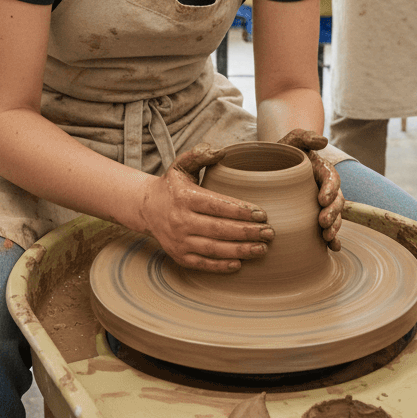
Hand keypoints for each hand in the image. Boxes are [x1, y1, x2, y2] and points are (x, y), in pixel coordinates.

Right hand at [139, 144, 274, 271]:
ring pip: (213, 249)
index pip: (217, 206)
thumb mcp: (182, 165)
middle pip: (219, 229)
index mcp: (185, 197)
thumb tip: (221, 151)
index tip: (262, 214)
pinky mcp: (179, 256)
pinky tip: (240, 264)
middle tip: (270, 233)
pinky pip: (203, 263)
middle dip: (247, 232)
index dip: (240, 211)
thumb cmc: (173, 185)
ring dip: (240, 251)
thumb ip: (200, 155)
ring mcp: (179, 241)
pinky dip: (221, 266)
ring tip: (262, 249)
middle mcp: (181, 220)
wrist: (147, 208)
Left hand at [277, 129, 344, 250]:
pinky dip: (332, 239)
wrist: (274, 164)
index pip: (332, 179)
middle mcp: (326, 188)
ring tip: (327, 237)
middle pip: (337, 201)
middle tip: (323, 223)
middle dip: (333, 213)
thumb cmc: (285, 151)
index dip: (330, 189)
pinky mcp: (315, 216)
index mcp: (323, 170)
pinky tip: (332, 248)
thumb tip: (323, 140)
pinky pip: (328, 228)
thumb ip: (306, 136)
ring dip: (334, 228)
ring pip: (335, 216)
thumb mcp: (294, 139)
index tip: (322, 199)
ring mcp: (322, 203)